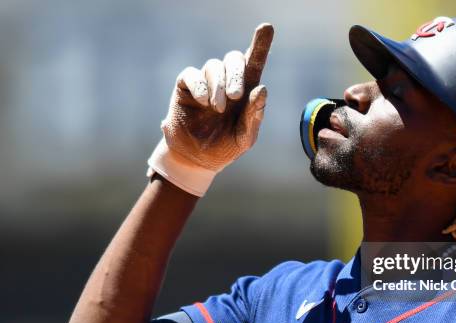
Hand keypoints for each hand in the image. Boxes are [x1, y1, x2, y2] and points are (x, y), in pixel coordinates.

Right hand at [160, 23, 273, 171]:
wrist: (198, 160)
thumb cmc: (226, 147)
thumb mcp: (245, 137)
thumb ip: (254, 116)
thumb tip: (262, 89)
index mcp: (246, 91)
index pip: (255, 62)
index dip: (260, 44)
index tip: (266, 28)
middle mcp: (227, 82)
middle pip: (234, 58)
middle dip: (236, 74)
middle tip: (236, 96)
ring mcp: (206, 82)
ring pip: (213, 66)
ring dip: (218, 85)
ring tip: (217, 109)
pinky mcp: (186, 87)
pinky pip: (192, 74)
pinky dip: (199, 86)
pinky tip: (204, 102)